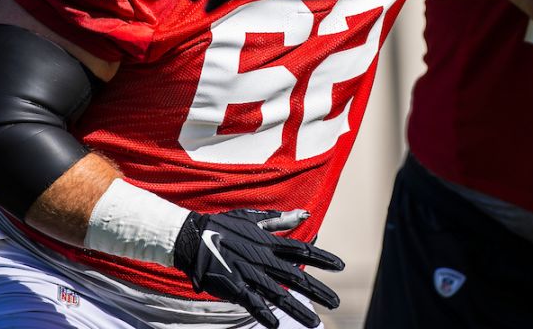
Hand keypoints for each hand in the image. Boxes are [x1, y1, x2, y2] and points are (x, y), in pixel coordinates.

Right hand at [171, 207, 344, 327]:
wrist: (191, 237)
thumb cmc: (222, 226)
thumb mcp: (252, 218)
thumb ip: (279, 220)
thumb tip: (304, 214)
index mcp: (268, 242)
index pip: (302, 249)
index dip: (322, 258)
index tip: (340, 266)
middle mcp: (262, 258)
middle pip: (295, 276)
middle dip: (317, 290)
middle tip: (335, 302)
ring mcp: (248, 272)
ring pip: (278, 293)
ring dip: (297, 308)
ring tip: (314, 322)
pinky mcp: (232, 285)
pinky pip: (251, 302)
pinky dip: (263, 313)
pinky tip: (275, 325)